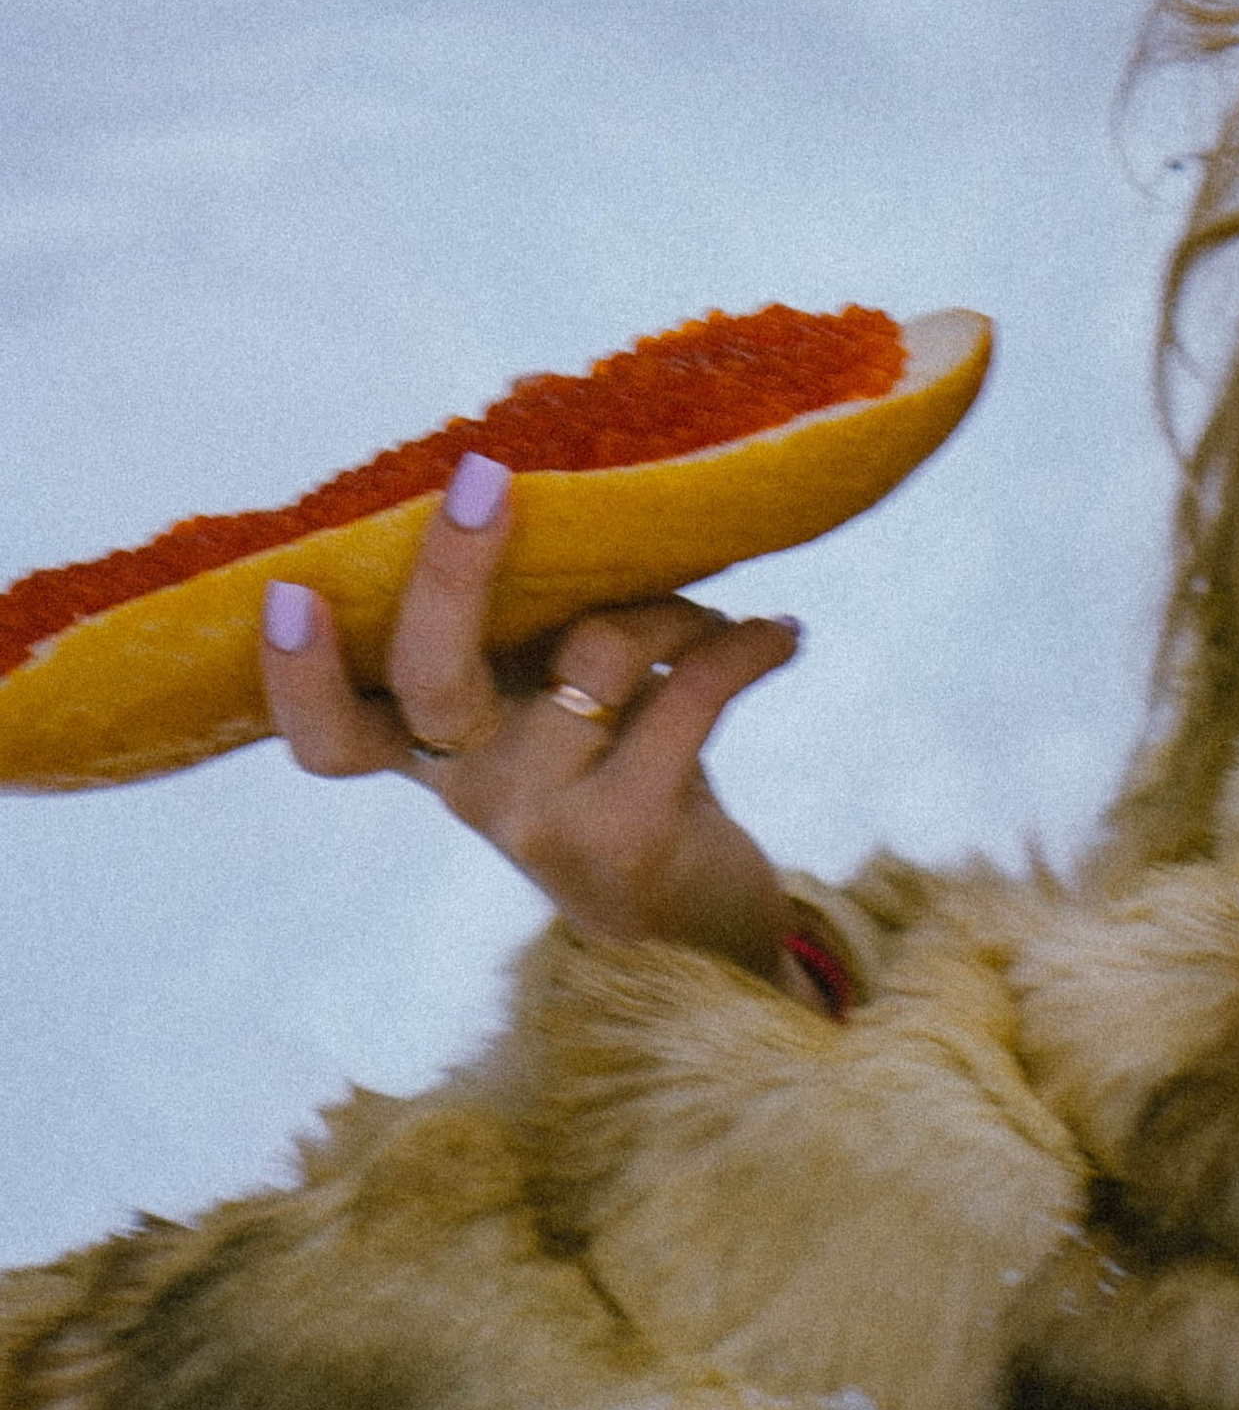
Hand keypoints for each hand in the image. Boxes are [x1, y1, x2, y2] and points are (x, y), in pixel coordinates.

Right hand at [258, 450, 804, 988]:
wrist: (698, 931)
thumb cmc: (619, 783)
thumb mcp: (553, 721)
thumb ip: (526, 641)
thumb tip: (541, 485)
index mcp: (439, 756)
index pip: (332, 737)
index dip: (298, 675)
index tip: (285, 592)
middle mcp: (473, 791)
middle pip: (432, 675)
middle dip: (454, 569)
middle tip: (485, 477)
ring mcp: (544, 819)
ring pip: (598, 646)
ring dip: (677, 606)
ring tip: (720, 617)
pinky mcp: (631, 834)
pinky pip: (690, 690)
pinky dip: (748, 644)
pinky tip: (782, 636)